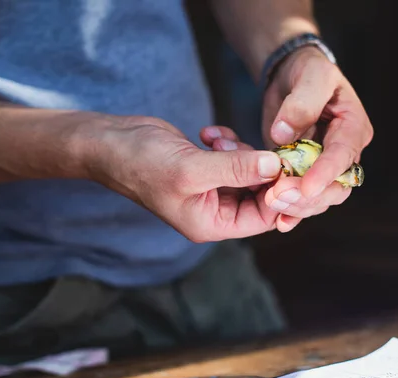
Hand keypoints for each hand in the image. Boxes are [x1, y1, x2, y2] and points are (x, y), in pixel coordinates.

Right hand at [88, 116, 282, 241]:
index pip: (265, 217)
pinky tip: (207, 134)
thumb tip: (277, 166)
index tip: (286, 162)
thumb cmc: (142, 163)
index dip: (280, 192)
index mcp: (212, 224)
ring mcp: (213, 187)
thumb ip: (237, 168)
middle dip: (259, 167)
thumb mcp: (192, 169)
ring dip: (240, 150)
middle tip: (244, 147)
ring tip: (214, 142)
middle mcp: (216, 210)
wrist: (111, 142)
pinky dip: (229, 141)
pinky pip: (236, 155)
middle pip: (262, 193)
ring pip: (252, 170)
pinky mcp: (209, 166)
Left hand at [261, 46, 373, 230]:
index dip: (326, 173)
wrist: (294, 77)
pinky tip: (280, 223)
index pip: (343, 155)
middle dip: (308, 196)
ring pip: (320, 198)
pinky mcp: (306, 174)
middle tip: (277, 196)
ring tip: (270, 205)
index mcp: (353, 127)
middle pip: (336, 186)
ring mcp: (326, 167)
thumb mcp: (311, 75)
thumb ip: (302, 102)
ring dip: (297, 206)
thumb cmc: (308, 72)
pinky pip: (304, 199)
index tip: (305, 187)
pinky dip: (293, 212)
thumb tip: (284, 133)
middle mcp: (344, 153)